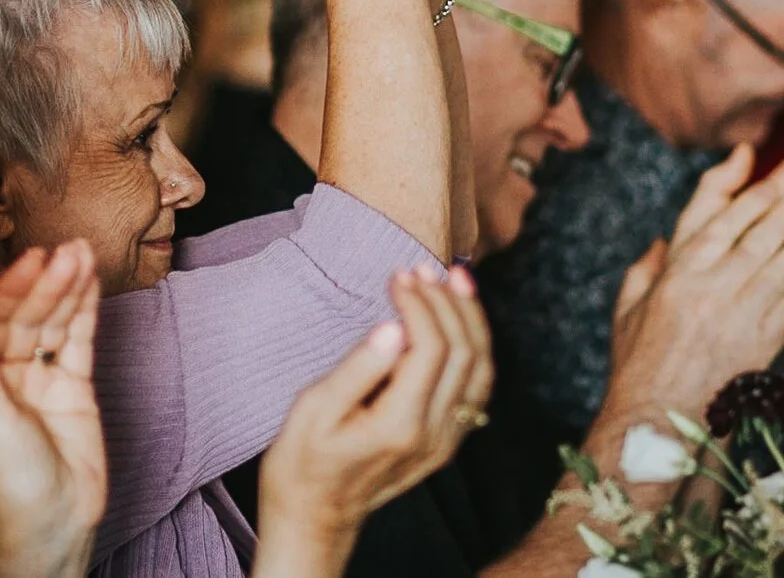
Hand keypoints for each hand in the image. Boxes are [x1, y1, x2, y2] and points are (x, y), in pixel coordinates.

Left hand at [0, 242, 104, 577]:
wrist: (54, 521)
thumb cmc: (11, 482)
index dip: (12, 288)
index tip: (32, 260)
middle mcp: (5, 370)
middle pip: (27, 314)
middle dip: (47, 282)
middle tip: (68, 250)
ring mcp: (40, 375)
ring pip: (54, 321)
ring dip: (68, 286)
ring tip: (84, 252)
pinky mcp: (72, 384)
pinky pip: (78, 339)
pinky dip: (85, 310)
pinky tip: (91, 280)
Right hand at [257, 265, 492, 577]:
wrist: (316, 516)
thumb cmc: (303, 460)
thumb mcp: (313, 411)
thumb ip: (357, 368)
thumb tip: (393, 326)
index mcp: (399, 425)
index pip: (430, 348)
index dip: (419, 302)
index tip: (397, 274)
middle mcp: (434, 436)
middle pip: (463, 352)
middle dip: (446, 301)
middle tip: (422, 267)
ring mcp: (446, 442)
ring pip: (481, 368)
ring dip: (471, 317)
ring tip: (453, 277)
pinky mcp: (448, 441)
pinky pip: (478, 386)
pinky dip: (477, 344)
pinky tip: (461, 316)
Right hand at [601, 131, 783, 425]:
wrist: (657, 419)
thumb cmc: (639, 362)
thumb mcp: (629, 306)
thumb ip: (646, 269)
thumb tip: (660, 242)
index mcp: (680, 275)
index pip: (723, 223)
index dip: (752, 199)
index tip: (772, 181)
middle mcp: (713, 290)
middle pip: (760, 240)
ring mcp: (742, 318)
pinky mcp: (764, 345)